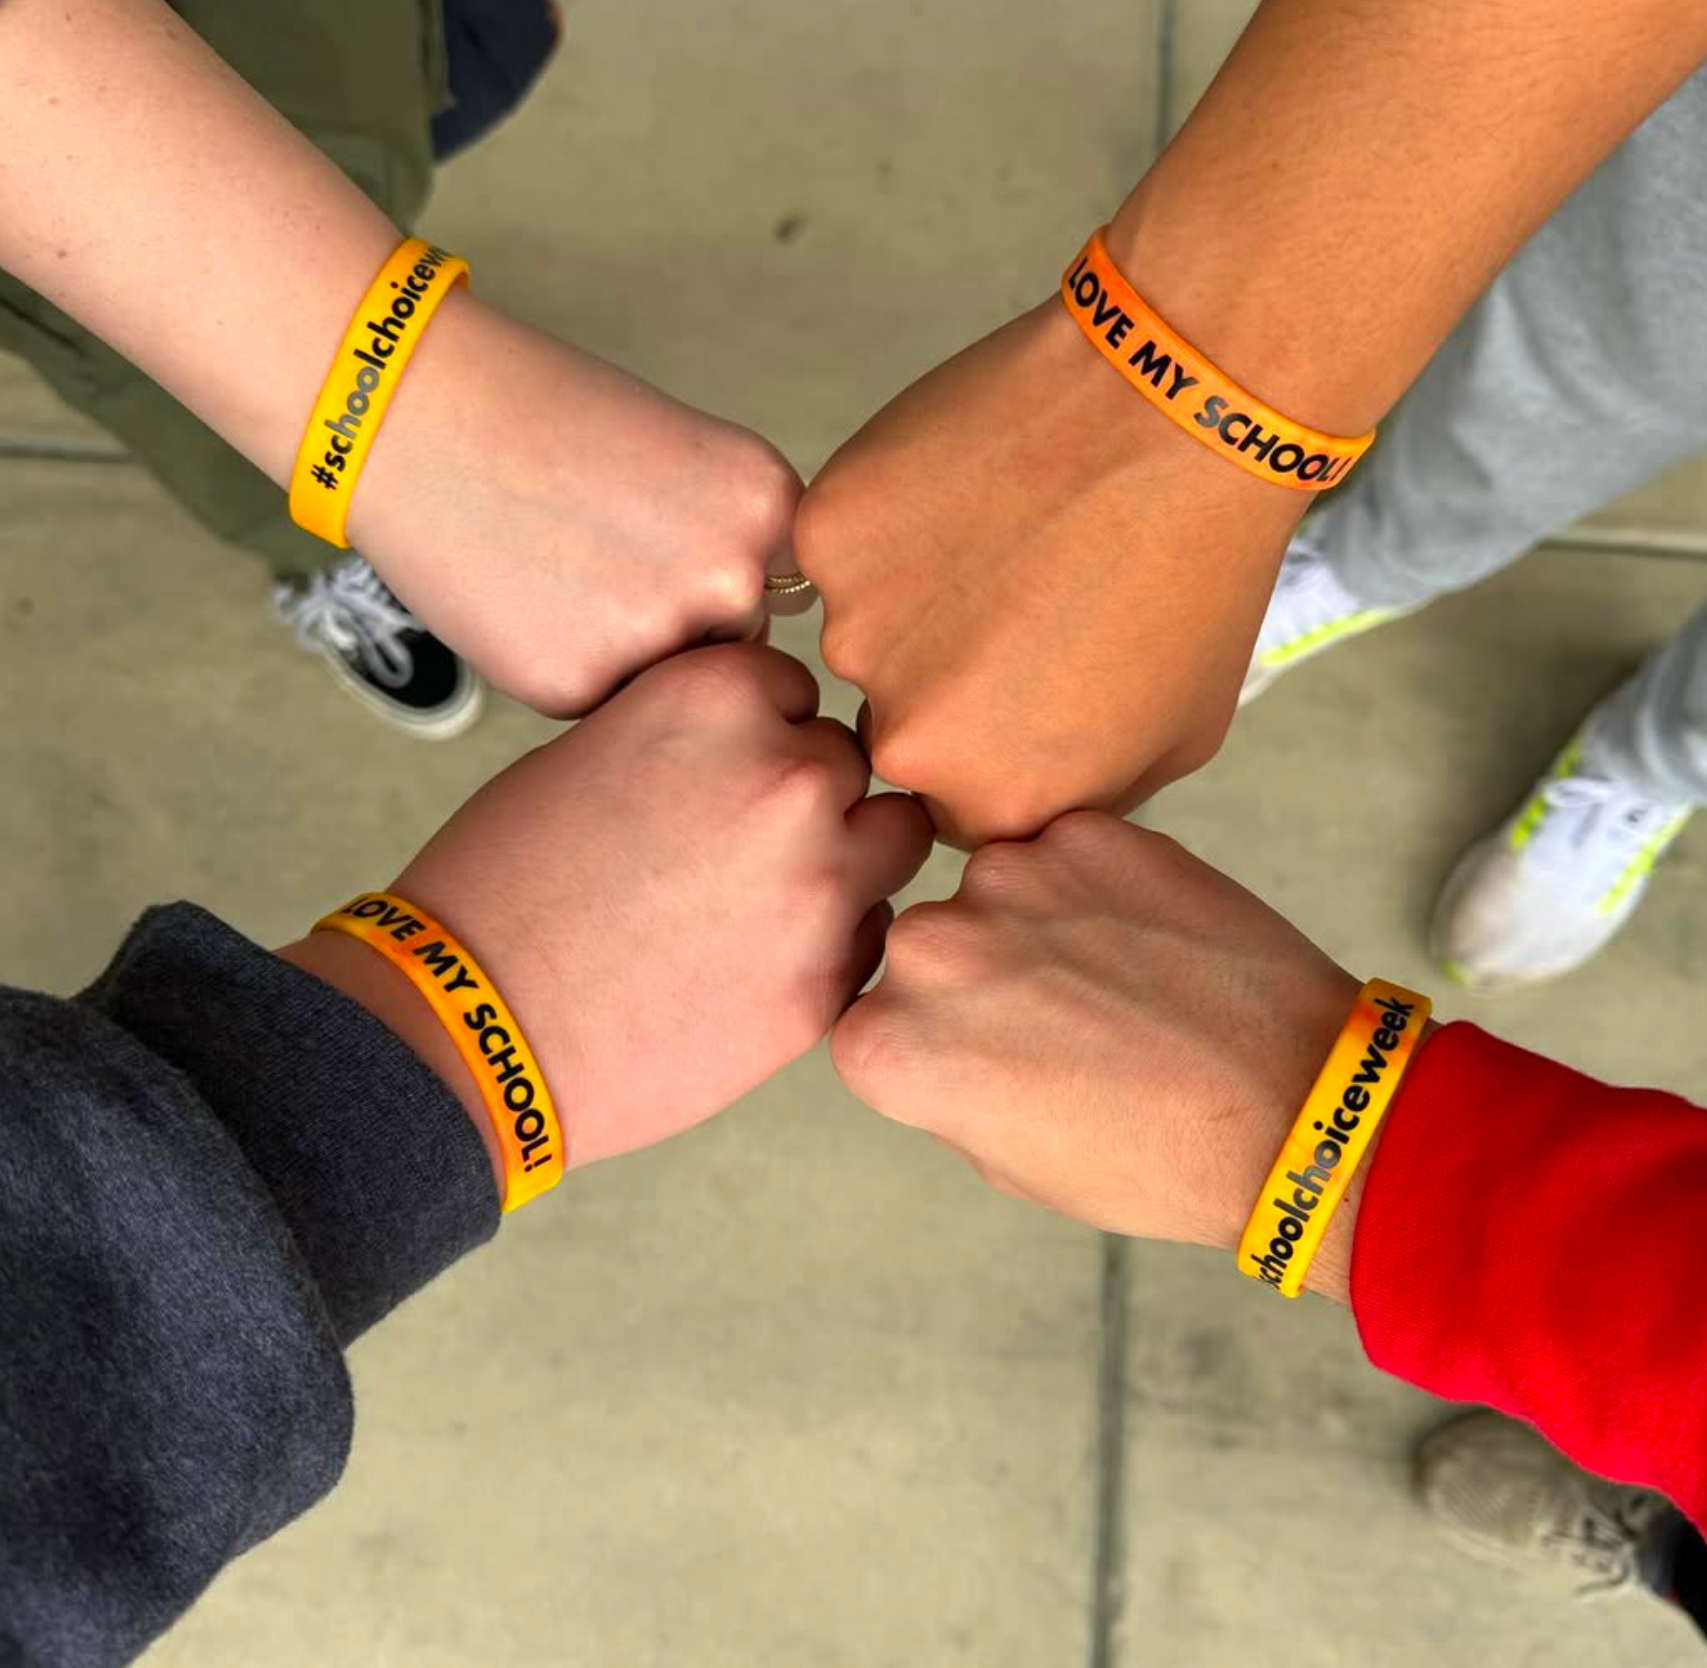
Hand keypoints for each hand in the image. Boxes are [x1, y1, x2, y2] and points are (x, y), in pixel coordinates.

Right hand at [297, 645, 931, 1171]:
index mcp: (717, 700)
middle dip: (806, 797)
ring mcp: (819, 885)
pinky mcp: (825, 983)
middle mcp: (786, 779)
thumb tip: (763, 737)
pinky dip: (835, 942)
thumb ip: (694, 736)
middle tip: (736, 846)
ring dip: (848, 860)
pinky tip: (756, 961)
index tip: (715, 776)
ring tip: (763, 899)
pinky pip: (871, 936)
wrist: (471, 1028)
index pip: (794, 688)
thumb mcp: (589, 752)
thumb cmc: (504, 885)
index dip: (757, 733)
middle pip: (850, 762)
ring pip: (892, 842)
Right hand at [349, 293, 805, 716]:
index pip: (778, 591)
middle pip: (730, 645)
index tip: (660, 536)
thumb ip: (740, 540)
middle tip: (598, 554)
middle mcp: (731, 579)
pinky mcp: (579, 686)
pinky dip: (567, 666)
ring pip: (666, 683)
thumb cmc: (551, 422)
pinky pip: (599, 703)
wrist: (420, 413)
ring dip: (627, 654)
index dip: (715, 573)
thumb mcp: (688, 455)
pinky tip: (525, 600)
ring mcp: (657, 640)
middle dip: (679, 624)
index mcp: (769, 509)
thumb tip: (766, 627)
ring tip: (560, 570)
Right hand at [794, 300, 1303, 844]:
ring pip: (867, 635)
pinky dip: (886, 522)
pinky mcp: (831, 536)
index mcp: (996, 803)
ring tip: (1001, 532)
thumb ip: (1079, 794)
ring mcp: (860, 635)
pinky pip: (842, 547)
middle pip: (899, 727)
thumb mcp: (1176, 735)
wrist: (1176, 413)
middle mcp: (913, 741)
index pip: (954, 804)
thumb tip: (1025, 799)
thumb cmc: (1196, 570)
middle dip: (944, 677)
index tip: (1027, 675)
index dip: (992, 737)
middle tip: (1015, 597)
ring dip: (913, 598)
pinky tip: (964, 485)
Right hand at [831, 813, 1362, 1273]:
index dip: (933, 1044)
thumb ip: (942, 1082)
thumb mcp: (1009, 1162)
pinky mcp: (1086, 834)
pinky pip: (1065, 850)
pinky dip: (1097, 883)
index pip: (871, 1022)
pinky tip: (1151, 940)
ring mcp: (1009, 880)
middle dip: (979, 975)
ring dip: (1037, 921)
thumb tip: (941, 1025)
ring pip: (996, 889)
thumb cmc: (1156, 1159)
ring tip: (1118, 980)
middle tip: (1062, 1020)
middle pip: (925, 947)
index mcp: (891, 1044)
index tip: (990, 1060)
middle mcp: (929, 949)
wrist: (1294, 1108)